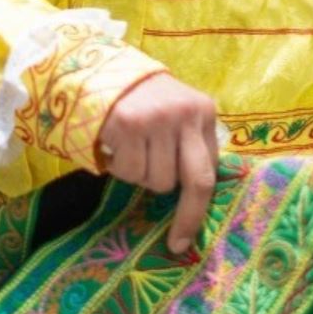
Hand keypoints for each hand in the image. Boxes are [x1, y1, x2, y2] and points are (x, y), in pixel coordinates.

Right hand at [98, 74, 220, 254]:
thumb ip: (189, 145)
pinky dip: (119, 166)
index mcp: (203, 112)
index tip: (187, 234)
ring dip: (140, 175)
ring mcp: (159, 119)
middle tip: (177, 242)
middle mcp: (186, 114)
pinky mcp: (130, 123)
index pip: (211, 169)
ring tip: (130, 150)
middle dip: (188, 217)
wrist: (101, 71)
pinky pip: (129, 170)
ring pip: (156, 181)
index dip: (200, 205)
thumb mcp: (176, 115)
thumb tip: (198, 198)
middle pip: (196, 180)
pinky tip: (115, 144)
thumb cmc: (143, 102)